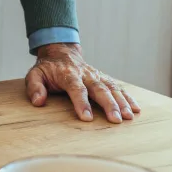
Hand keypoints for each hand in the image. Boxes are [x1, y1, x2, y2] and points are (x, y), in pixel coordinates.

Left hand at [26, 43, 140, 123]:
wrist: (61, 52)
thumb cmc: (48, 68)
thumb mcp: (35, 74)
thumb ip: (34, 87)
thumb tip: (38, 101)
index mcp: (68, 74)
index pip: (76, 88)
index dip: (81, 103)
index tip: (87, 118)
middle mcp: (85, 74)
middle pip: (99, 89)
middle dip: (109, 104)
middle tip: (116, 119)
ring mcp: (96, 75)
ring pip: (111, 87)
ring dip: (121, 102)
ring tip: (129, 117)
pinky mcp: (104, 78)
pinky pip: (118, 87)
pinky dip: (128, 97)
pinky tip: (136, 109)